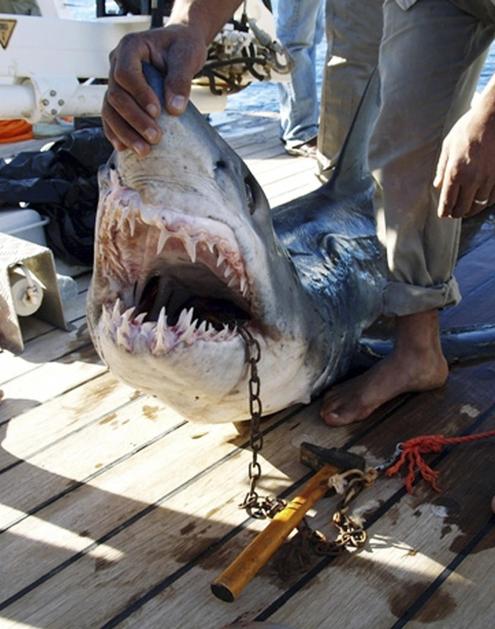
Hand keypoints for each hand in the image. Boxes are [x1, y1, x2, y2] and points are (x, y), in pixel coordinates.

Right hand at [102, 24, 206, 155]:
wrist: (179, 48)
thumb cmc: (182, 47)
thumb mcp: (187, 56)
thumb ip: (181, 79)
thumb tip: (174, 109)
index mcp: (130, 47)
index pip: (125, 72)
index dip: (138, 94)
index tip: (157, 112)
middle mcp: (117, 64)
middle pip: (116, 96)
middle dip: (134, 120)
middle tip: (156, 138)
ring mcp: (116, 83)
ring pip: (109, 110)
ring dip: (124, 133)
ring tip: (144, 150)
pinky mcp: (121, 98)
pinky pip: (111, 117)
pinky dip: (117, 133)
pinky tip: (126, 149)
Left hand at [434, 102, 494, 218]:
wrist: (494, 117)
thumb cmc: (469, 128)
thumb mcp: (448, 146)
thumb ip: (441, 168)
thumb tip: (437, 185)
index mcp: (455, 172)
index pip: (447, 202)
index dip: (444, 211)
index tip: (443, 214)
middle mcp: (472, 180)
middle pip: (463, 208)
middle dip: (456, 213)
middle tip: (453, 213)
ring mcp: (489, 179)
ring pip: (478, 205)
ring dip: (471, 210)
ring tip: (466, 209)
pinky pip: (492, 198)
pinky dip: (485, 202)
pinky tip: (481, 200)